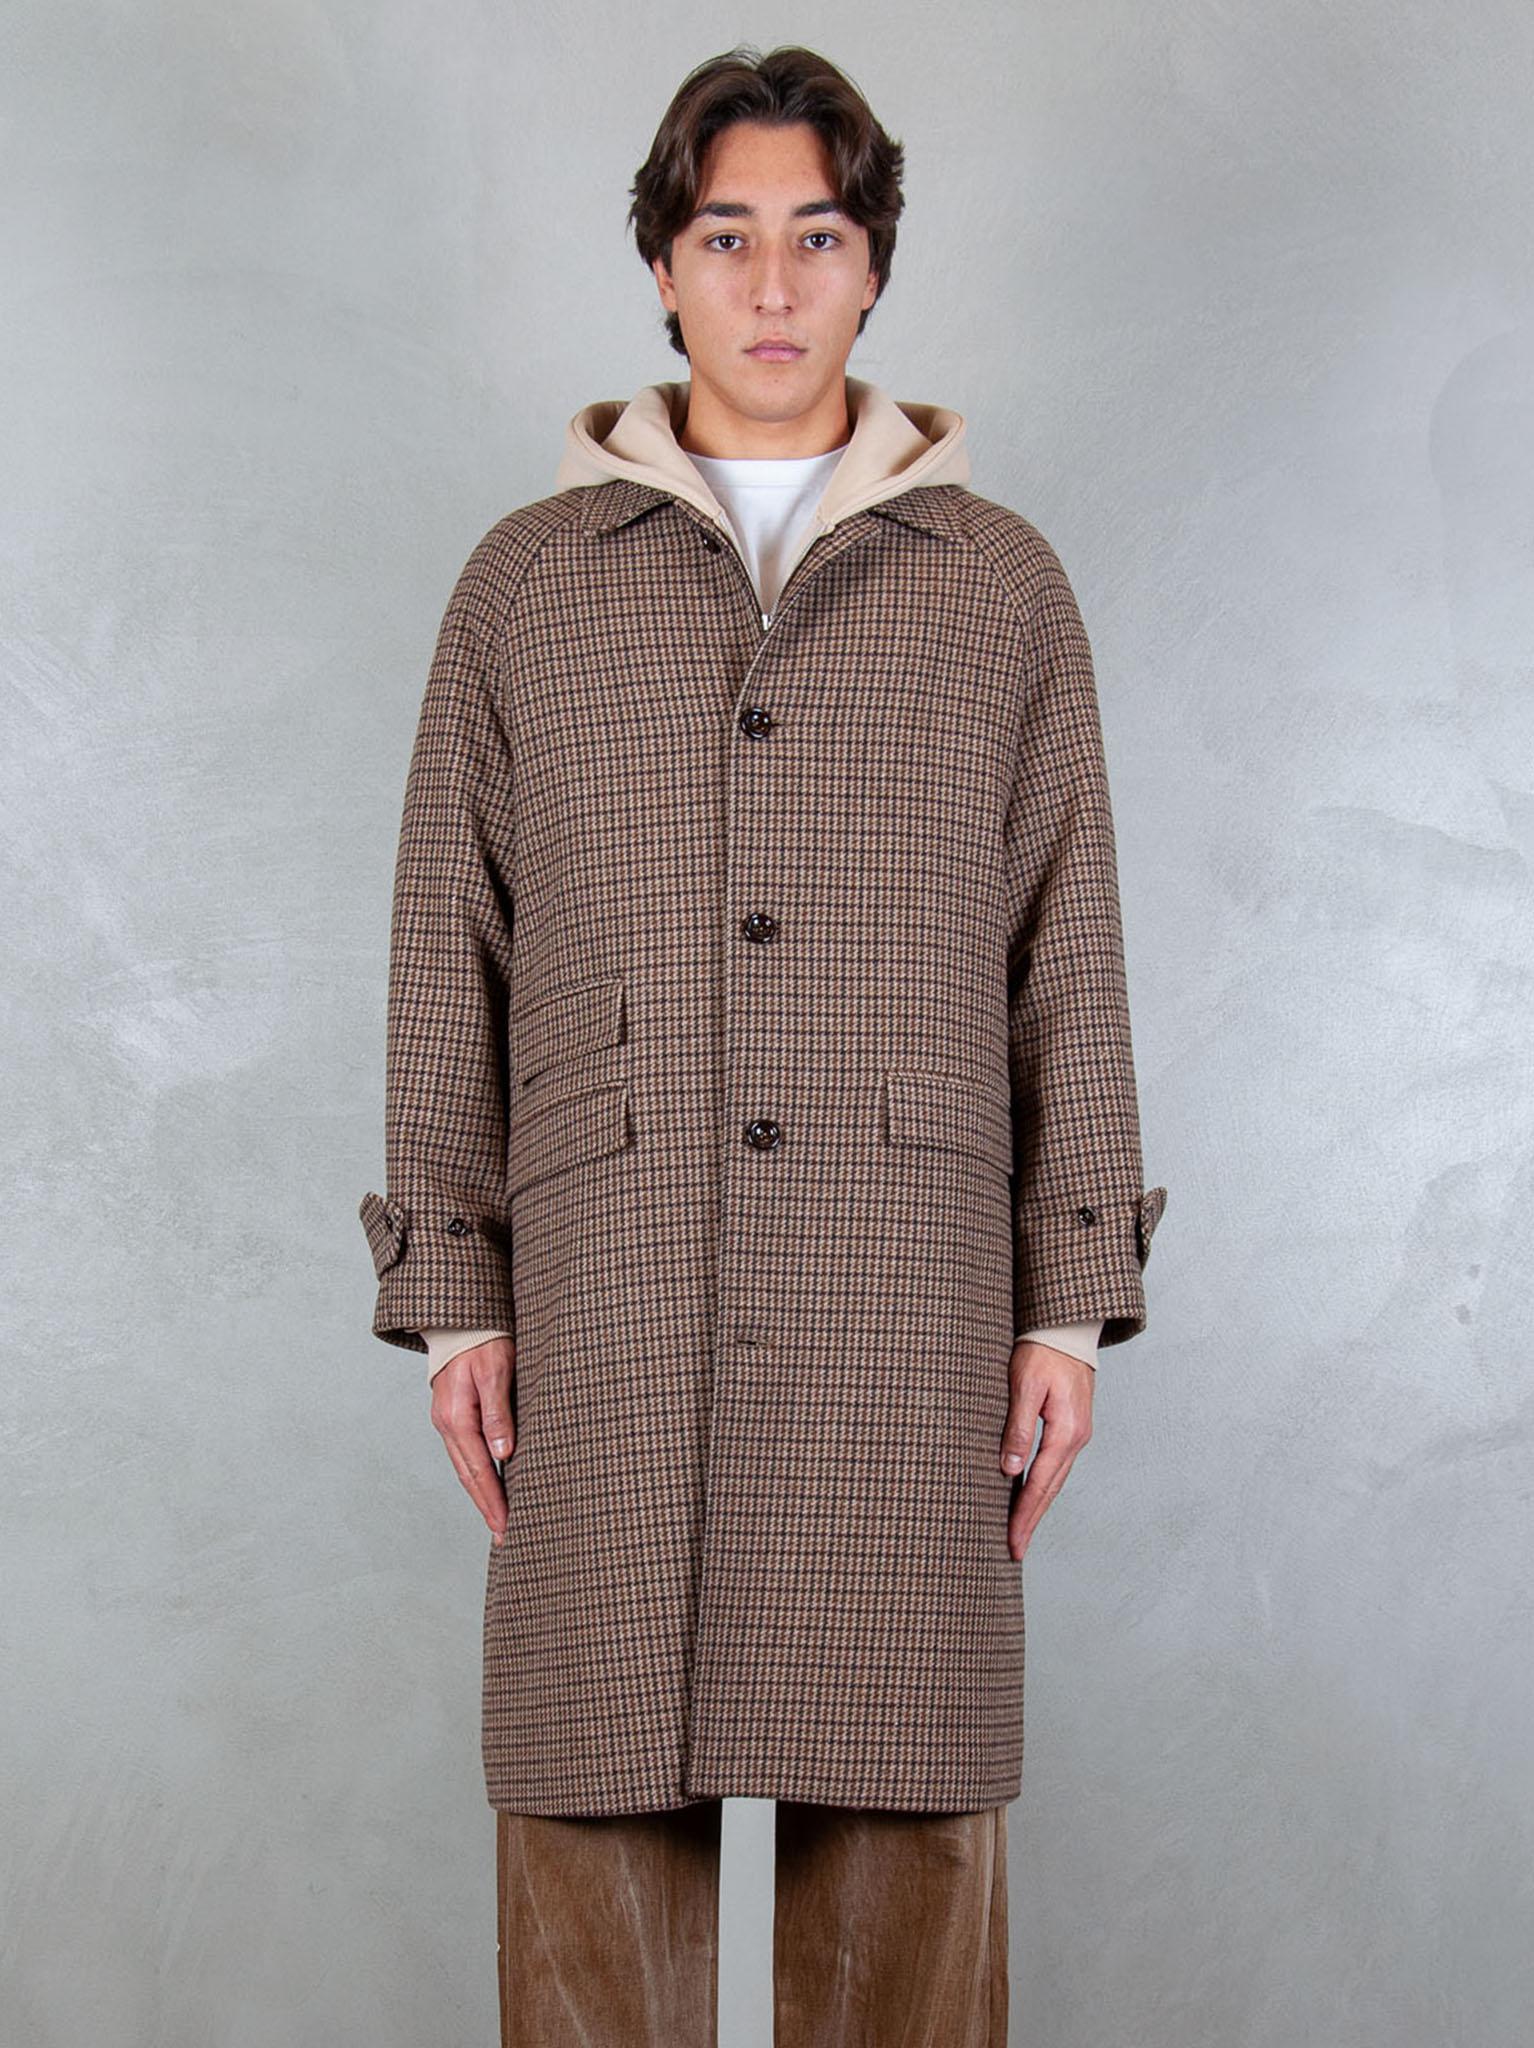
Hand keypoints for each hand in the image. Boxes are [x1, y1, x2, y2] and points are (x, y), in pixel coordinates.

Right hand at [429, 1337, 516, 1545]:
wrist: (461, 1320)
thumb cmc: (484, 1341)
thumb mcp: (496, 1371)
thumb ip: (498, 1412)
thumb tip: (504, 1453)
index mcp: (457, 1417)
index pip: (478, 1469)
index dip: (493, 1500)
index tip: (506, 1525)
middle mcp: (447, 1424)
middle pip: (468, 1476)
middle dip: (487, 1507)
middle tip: (505, 1535)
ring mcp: (448, 1421)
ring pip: (465, 1467)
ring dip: (482, 1495)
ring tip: (499, 1520)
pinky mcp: (454, 1416)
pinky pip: (465, 1454)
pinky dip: (477, 1475)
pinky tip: (489, 1485)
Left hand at [999, 1340, 1093, 1562]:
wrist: (1067, 1328)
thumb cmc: (1041, 1351)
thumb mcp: (1024, 1386)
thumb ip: (1018, 1427)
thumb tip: (1009, 1469)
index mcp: (1067, 1432)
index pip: (1039, 1484)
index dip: (1024, 1516)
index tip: (1011, 1543)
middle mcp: (1077, 1438)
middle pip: (1050, 1489)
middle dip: (1031, 1521)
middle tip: (1014, 1550)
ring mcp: (1077, 1433)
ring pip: (1054, 1479)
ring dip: (1037, 1506)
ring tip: (1020, 1531)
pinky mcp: (1071, 1426)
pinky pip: (1055, 1465)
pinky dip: (1043, 1485)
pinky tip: (1030, 1494)